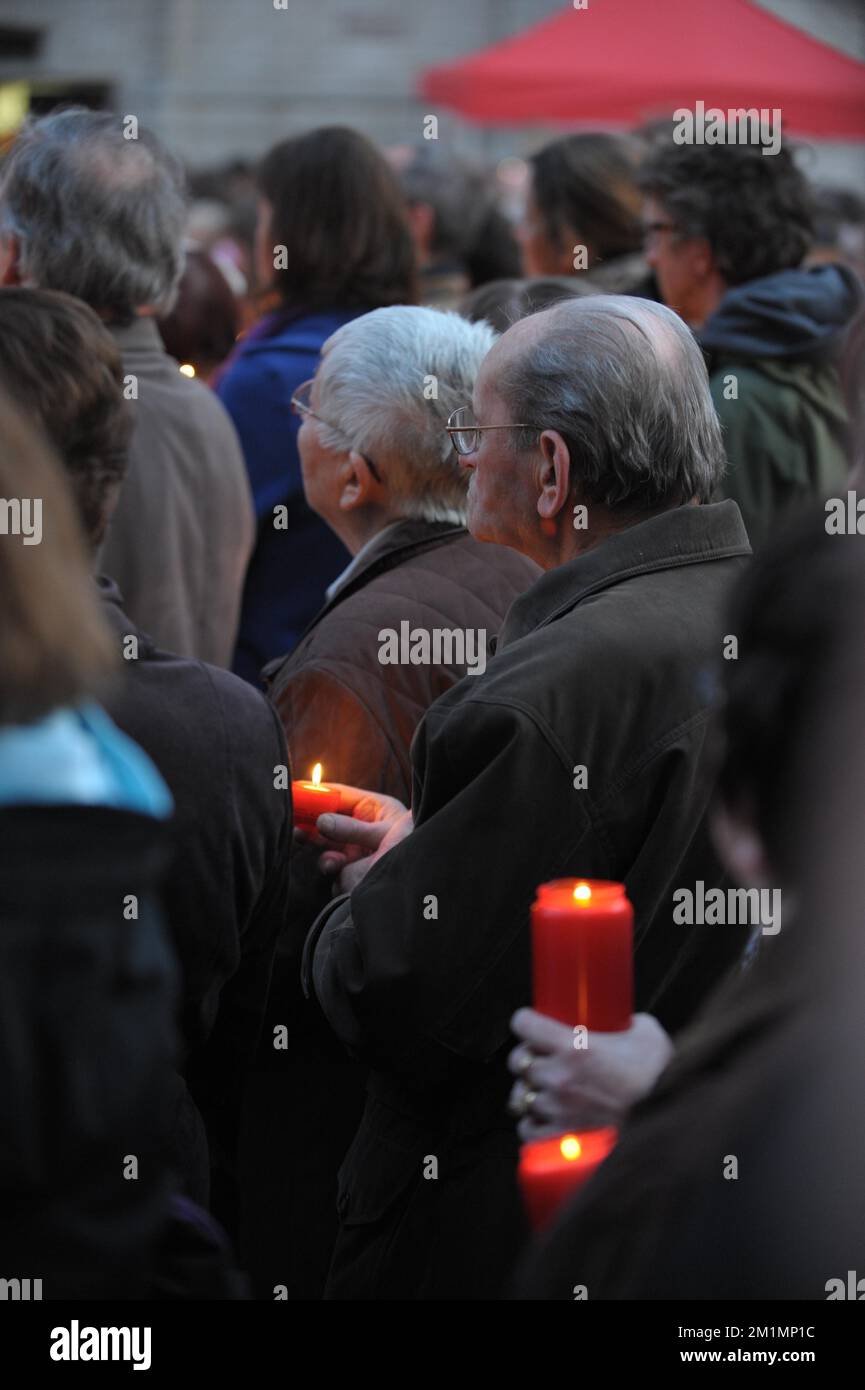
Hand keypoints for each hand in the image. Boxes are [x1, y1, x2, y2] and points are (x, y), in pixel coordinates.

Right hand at [305, 784, 411, 892]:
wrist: (418, 886)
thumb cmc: (410, 850)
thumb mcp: (384, 834)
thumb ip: (352, 828)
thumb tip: (321, 820)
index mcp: (373, 809)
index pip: (340, 794)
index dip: (319, 791)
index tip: (298, 788)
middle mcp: (360, 828)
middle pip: (327, 817)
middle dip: (310, 817)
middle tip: (293, 816)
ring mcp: (353, 849)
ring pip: (325, 841)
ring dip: (315, 840)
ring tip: (307, 840)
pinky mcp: (349, 870)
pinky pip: (330, 864)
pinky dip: (328, 864)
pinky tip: (336, 865)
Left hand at [507, 1008, 673, 1140]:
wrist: (669, 1118)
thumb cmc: (658, 1075)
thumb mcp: (645, 1032)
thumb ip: (625, 1022)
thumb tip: (622, 1020)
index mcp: (573, 1046)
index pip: (523, 1024)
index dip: (526, 1022)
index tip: (532, 1025)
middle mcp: (559, 1077)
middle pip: (518, 1060)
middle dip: (529, 1056)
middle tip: (543, 1058)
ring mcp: (558, 1108)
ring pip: (520, 1095)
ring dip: (531, 1090)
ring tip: (545, 1089)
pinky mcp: (561, 1138)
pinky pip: (527, 1129)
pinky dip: (532, 1122)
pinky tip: (544, 1117)